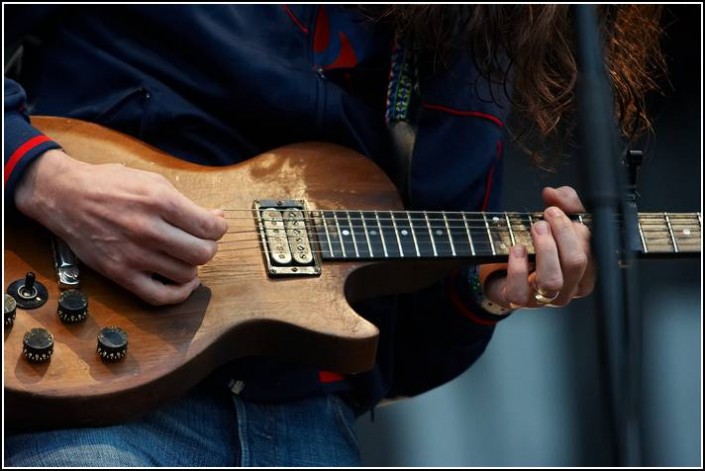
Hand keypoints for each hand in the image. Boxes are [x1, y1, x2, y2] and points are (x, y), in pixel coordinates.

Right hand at [15, 149, 227, 304]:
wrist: (65, 197)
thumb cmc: (111, 185)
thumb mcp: (152, 181)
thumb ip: (187, 203)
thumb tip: (217, 218)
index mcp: (159, 201)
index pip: (209, 227)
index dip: (220, 228)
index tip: (216, 226)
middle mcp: (148, 229)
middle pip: (203, 253)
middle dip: (209, 247)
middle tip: (201, 241)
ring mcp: (133, 255)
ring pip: (186, 274)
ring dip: (193, 266)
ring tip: (184, 255)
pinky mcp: (120, 274)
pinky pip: (160, 296)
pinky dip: (179, 293)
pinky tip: (183, 281)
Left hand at [481, 186, 594, 309]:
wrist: (503, 270)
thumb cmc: (536, 247)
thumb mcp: (555, 221)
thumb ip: (564, 202)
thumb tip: (554, 193)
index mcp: (585, 273)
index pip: (594, 252)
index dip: (578, 228)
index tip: (558, 209)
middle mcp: (568, 289)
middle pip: (576, 263)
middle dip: (563, 233)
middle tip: (548, 215)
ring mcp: (543, 299)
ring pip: (552, 280)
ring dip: (545, 249)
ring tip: (536, 228)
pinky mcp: (518, 301)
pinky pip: (520, 290)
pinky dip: (518, 268)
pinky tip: (517, 249)